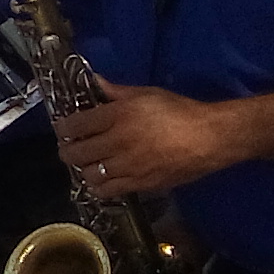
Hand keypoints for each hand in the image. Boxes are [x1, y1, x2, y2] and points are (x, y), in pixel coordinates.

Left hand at [54, 79, 240, 197]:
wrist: (210, 138)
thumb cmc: (180, 111)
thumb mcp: (147, 94)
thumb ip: (116, 91)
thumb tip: (94, 82)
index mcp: (117, 116)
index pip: (75, 125)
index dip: (63, 129)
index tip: (63, 129)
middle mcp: (117, 142)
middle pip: (76, 152)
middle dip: (67, 150)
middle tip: (70, 146)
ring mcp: (127, 166)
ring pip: (88, 174)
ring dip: (83, 168)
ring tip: (88, 163)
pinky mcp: (138, 184)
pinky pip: (106, 191)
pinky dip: (98, 186)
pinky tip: (101, 178)